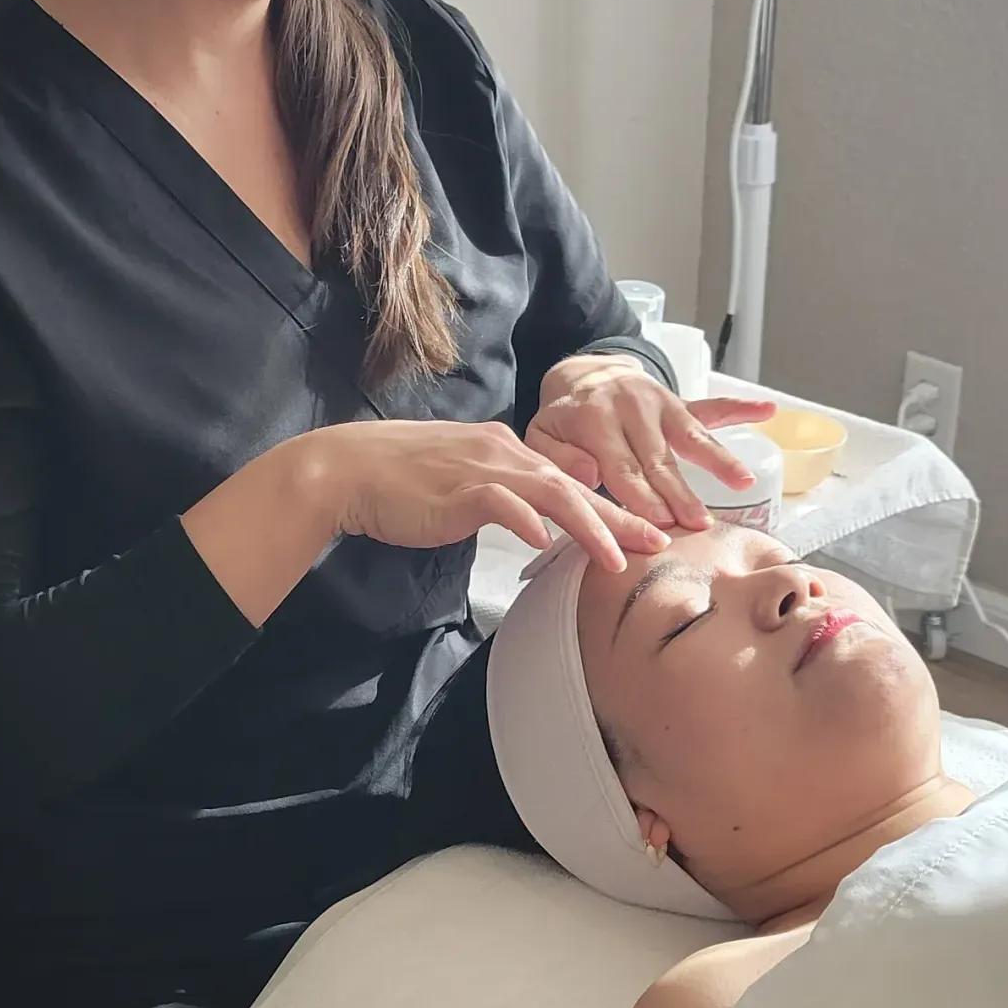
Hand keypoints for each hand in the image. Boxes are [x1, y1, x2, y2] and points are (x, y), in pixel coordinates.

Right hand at [322, 416, 668, 574]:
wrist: (349, 468)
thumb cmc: (400, 482)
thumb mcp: (462, 484)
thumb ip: (501, 498)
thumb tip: (533, 523)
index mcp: (505, 450)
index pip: (568, 480)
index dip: (610, 508)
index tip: (643, 533)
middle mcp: (502, 453)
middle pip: (574, 484)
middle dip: (620, 517)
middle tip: (658, 543)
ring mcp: (480, 467)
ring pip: (550, 491)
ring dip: (589, 526)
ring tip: (617, 557)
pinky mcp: (457, 488)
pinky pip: (500, 503)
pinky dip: (526, 521)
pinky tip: (545, 544)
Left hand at [528, 356, 778, 531]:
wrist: (581, 377)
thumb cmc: (562, 423)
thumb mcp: (540, 439)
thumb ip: (558, 459)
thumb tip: (588, 473)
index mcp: (593, 419)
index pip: (621, 468)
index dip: (641, 499)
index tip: (660, 527)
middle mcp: (631, 407)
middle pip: (659, 459)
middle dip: (679, 493)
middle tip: (698, 524)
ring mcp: (659, 404)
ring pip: (691, 437)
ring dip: (718, 461)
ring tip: (743, 482)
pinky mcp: (678, 403)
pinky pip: (712, 407)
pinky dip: (740, 409)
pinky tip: (767, 410)